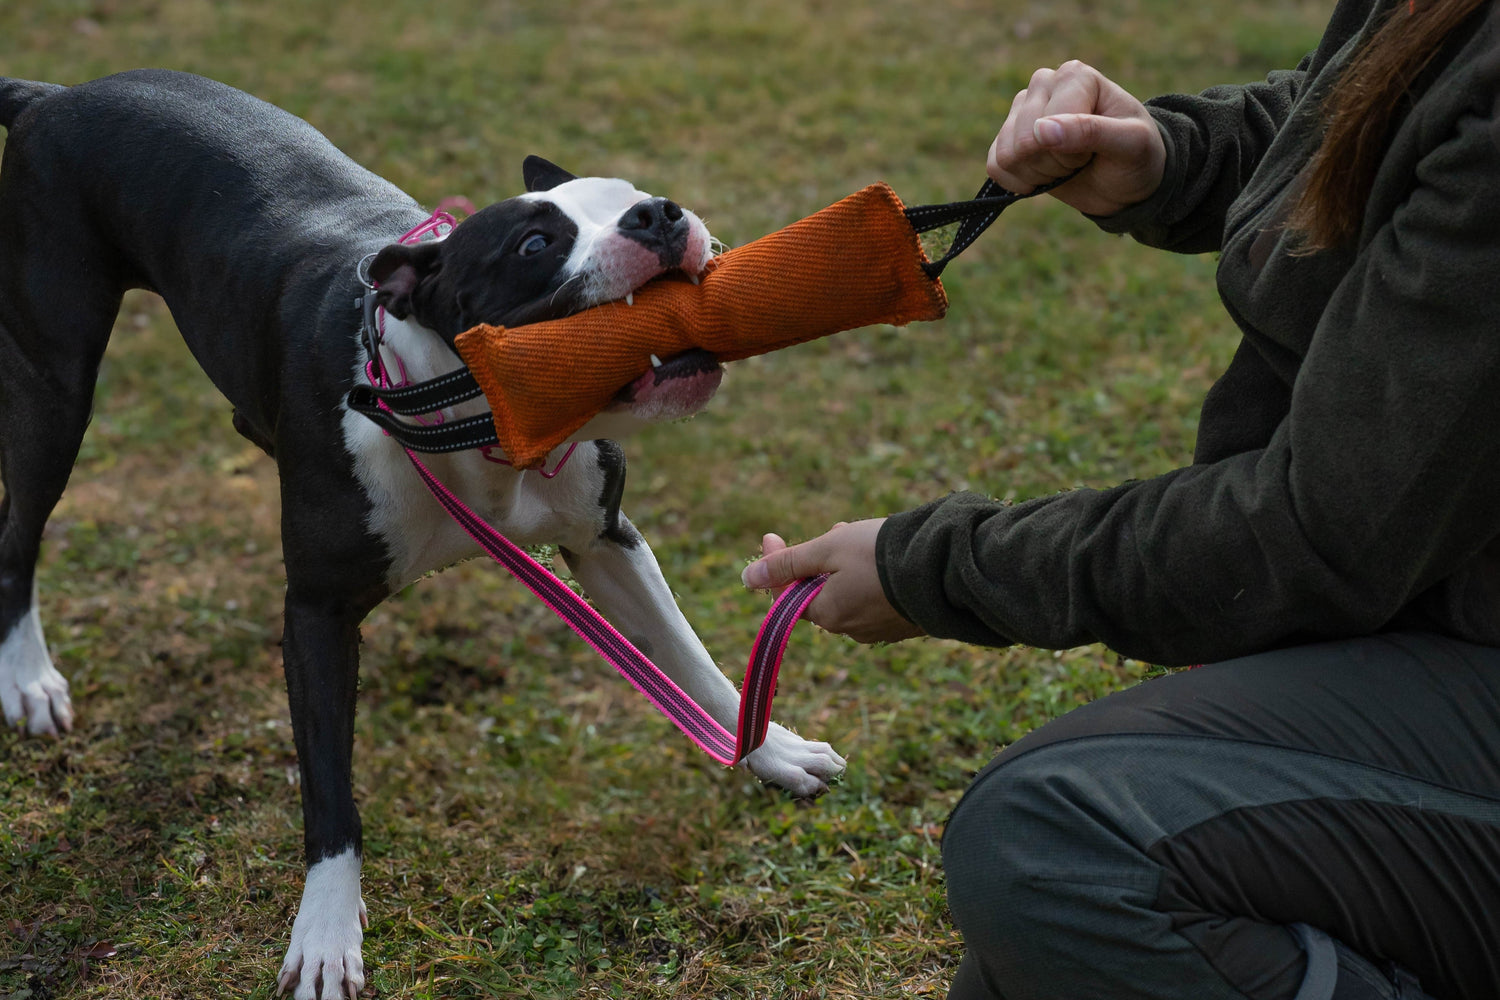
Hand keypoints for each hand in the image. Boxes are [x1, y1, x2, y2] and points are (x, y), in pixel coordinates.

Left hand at [741, 519, 924, 643]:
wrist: (946, 567)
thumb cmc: (881, 556)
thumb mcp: (828, 549)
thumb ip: (788, 563)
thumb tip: (748, 577)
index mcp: (828, 614)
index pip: (786, 596)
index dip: (775, 564)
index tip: (770, 535)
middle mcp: (851, 629)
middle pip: (819, 591)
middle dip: (819, 560)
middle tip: (836, 531)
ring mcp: (880, 628)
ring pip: (847, 591)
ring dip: (845, 564)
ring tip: (864, 538)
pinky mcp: (904, 622)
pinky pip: (874, 597)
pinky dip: (871, 576)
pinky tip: (886, 556)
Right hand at [987, 60, 1165, 216]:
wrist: (1127, 181)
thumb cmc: (1137, 156)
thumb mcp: (1131, 144)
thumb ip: (1091, 132)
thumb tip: (1041, 131)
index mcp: (1074, 76)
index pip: (1046, 124)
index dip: (1070, 151)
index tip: (1097, 149)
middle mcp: (1043, 84)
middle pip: (1022, 141)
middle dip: (1053, 164)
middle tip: (1082, 160)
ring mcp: (1022, 109)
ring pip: (1006, 155)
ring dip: (1037, 174)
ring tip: (1065, 167)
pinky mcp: (1008, 137)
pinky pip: (994, 166)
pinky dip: (1018, 182)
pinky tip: (1043, 176)